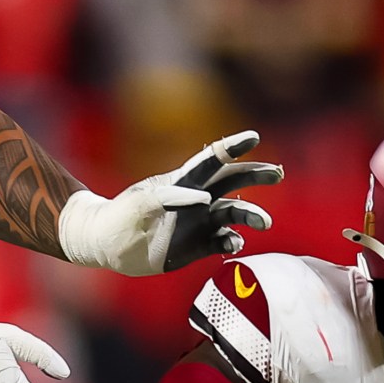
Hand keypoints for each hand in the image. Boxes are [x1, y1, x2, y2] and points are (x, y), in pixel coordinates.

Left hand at [57, 131, 281, 276]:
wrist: (107, 245)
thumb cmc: (120, 217)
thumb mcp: (140, 203)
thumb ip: (169, 196)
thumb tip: (204, 199)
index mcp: (182, 181)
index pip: (212, 160)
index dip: (233, 147)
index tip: (253, 137)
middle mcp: (197, 199)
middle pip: (233, 182)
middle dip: (256, 175)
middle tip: (277, 173)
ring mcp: (199, 222)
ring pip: (234, 214)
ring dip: (251, 215)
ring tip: (264, 222)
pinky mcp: (198, 245)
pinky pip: (223, 241)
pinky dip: (233, 242)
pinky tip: (236, 245)